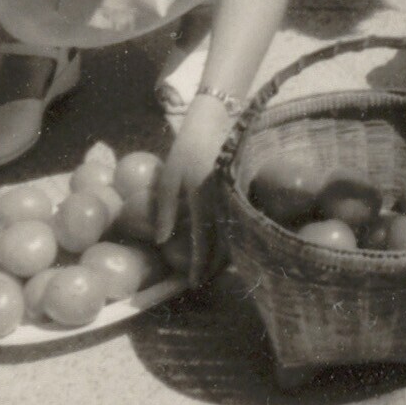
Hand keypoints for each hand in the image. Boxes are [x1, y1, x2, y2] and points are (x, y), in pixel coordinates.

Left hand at [155, 91, 235, 285]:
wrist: (215, 122)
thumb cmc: (186, 149)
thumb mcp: (168, 179)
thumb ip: (164, 211)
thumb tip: (160, 242)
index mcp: (204, 199)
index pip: (203, 241)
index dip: (198, 265)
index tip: (192, 283)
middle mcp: (225, 201)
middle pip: (224, 244)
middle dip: (214, 266)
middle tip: (202, 281)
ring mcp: (238, 197)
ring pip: (235, 235)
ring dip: (224, 255)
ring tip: (212, 269)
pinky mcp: (245, 192)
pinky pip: (239, 222)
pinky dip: (232, 238)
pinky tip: (223, 244)